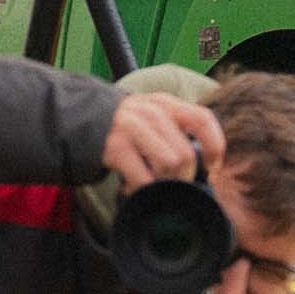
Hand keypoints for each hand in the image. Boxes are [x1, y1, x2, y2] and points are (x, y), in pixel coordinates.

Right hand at [100, 92, 223, 191]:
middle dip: (185, 177)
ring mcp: (132, 128)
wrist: (81, 118)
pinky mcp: (115, 147)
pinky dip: (144, 190)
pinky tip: (135, 187)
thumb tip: (205, 165)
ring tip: (155, 183)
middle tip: (174, 183)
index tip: (210, 167)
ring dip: (166, 183)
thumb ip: (177, 130)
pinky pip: (143, 178)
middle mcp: (151, 112)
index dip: (213, 147)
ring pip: (169, 165)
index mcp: (166, 103)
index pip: (202, 119)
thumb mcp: (153, 115)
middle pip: (186, 153)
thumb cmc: (127, 125)